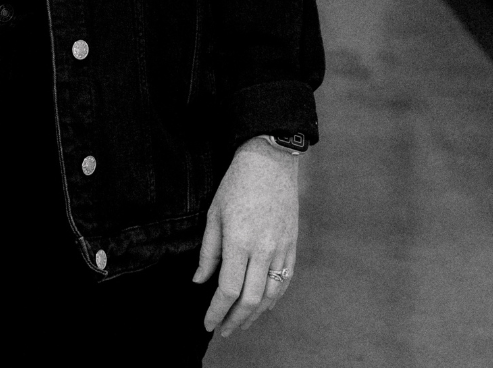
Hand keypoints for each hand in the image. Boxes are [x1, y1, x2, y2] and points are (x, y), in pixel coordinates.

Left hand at [192, 136, 298, 337]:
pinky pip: (284, 282)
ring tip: (240, 322)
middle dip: (234, 320)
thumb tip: (199, 281)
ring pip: (270, 296)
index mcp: (239, 240)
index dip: (216, 311)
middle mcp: (263, 249)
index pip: (228, 289)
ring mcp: (281, 249)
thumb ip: (208, 251)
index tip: (207, 323)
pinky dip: (273, 299)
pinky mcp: (292, 246)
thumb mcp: (214, 213)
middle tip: (222, 330)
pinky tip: (262, 306)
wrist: (270, 161)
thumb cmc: (236, 183)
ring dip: (254, 315)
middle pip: (250, 300)